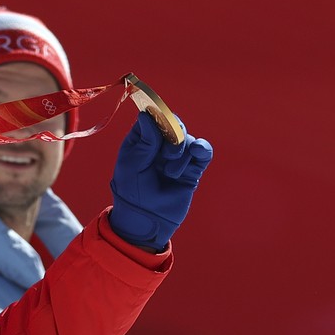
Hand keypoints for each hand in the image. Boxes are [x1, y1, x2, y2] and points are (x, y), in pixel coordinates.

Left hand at [108, 111, 212, 250]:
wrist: (147, 220)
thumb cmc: (132, 193)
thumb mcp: (132, 165)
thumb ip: (144, 141)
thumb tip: (147, 113)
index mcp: (140, 142)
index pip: (152, 118)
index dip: (158, 120)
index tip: (160, 128)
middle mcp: (159, 146)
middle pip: (174, 125)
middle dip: (173, 137)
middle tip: (166, 156)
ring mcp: (177, 157)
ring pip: (187, 139)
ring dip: (181, 154)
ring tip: (170, 174)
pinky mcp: (192, 169)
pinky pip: (203, 151)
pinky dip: (202, 149)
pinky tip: (198, 151)